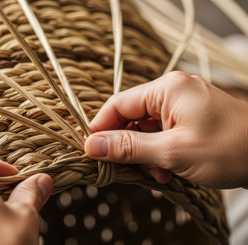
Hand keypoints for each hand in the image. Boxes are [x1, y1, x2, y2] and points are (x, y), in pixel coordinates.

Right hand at [84, 71, 247, 187]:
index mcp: (167, 89)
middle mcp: (174, 91)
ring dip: (146, 153)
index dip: (100, 128)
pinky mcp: (192, 118)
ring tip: (157, 173)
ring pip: (147, 128)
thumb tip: (92, 145)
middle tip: (126, 169)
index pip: (118, 104)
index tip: (91, 151)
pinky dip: (160, 152)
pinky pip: (163, 132)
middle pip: (132, 117)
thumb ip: (128, 147)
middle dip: (128, 145)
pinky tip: (168, 170)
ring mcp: (184, 104)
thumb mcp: (172, 152)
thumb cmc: (230, 149)